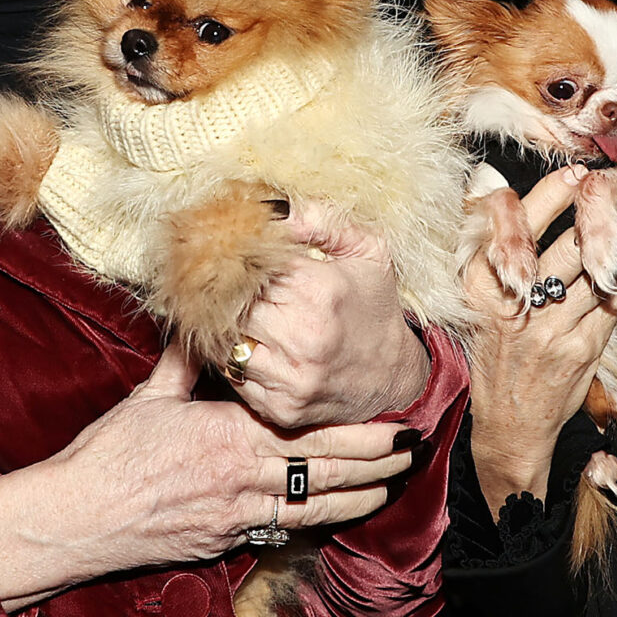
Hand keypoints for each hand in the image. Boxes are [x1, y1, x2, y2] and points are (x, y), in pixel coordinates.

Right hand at [0, 342, 416, 607]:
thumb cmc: (108, 455)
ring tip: (392, 485)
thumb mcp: (148, 398)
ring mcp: (237, 517)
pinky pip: (281, 532)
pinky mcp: (224, 543)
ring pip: (315, 508)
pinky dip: (314, 523)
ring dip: (360, 497)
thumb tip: (204, 326)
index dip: (360, 430)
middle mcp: (244, 479)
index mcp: (230, 435)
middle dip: (376, 460)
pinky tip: (336, 516)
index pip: (312, 432)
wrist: (77, 519)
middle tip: (413, 448)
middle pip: (327, 471)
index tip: (393, 418)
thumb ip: (185, 364)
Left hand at [227, 200, 429, 430]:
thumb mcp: (367, 250)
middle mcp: (303, 337)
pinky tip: (252, 346)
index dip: (238, 259)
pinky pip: (234, 378)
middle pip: (231, 305)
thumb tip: (271, 208)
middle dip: (225, 292)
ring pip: (226, 343)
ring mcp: (290, 378)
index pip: (251, 266)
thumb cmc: (374, 306)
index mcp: (320, 291)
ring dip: (226, 328)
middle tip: (222, 283)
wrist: (394, 377)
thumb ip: (321, 220)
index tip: (231, 254)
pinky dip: (235, 361)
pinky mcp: (279, 409)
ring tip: (238, 315)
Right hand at [464, 167, 616, 514]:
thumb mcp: (479, 304)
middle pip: (564, 246)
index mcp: (482, 290)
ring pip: (594, 271)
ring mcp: (552, 331)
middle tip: (610, 188)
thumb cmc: (494, 355)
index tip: (573, 175)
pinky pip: (613, 302)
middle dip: (593, 211)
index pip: (515, 230)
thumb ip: (496, 258)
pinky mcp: (582, 351)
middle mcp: (515, 308)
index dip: (550, 196)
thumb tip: (508, 199)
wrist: (508, 426)